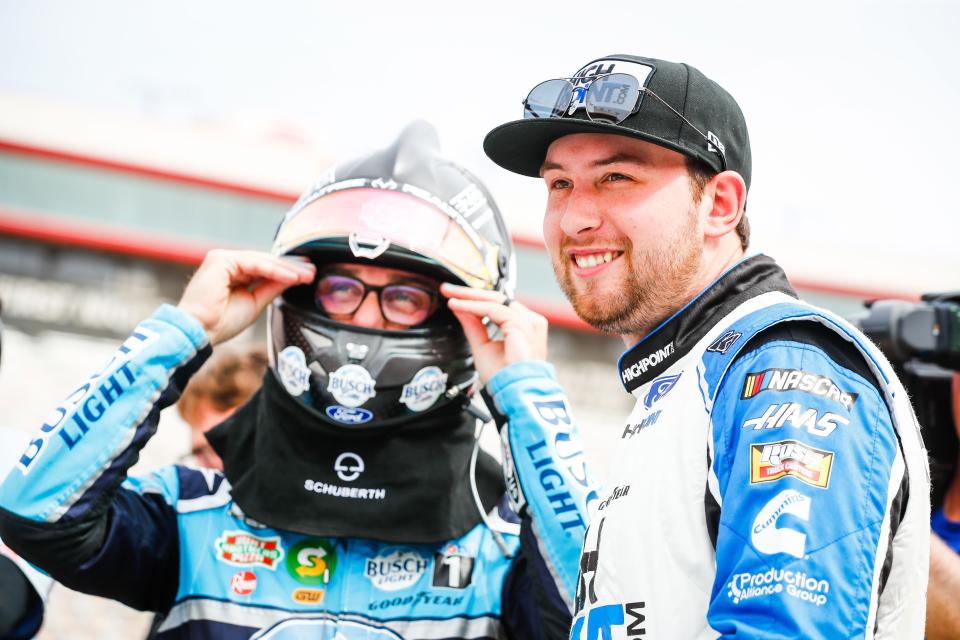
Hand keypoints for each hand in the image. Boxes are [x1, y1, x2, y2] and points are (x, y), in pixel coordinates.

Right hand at [178, 250, 314, 345]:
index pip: (265, 268)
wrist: (200, 331)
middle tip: (312, 272)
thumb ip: (271, 288)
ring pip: (262, 261)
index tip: (307, 276)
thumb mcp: (255, 303)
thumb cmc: (221, 322)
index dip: (287, 271)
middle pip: (265, 262)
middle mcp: (227, 264)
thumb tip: (293, 278)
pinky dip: (274, 270)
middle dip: (291, 267)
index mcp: (233, 273)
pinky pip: (254, 263)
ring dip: (286, 268)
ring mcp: (223, 259)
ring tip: (305, 276)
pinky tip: (290, 277)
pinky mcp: (221, 260)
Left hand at [441, 283, 547, 385]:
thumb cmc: (504, 377)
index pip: (497, 305)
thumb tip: (461, 309)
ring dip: (470, 297)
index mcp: (522, 326)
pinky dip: (474, 306)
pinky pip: (494, 309)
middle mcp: (528, 321)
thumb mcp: (482, 347)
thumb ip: (474, 326)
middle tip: (447, 289)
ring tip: (450, 296)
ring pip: (494, 300)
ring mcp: (528, 322)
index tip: (453, 298)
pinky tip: (459, 305)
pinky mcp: (522, 325)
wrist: (514, 392)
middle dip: (469, 293)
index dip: (474, 299)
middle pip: (496, 298)